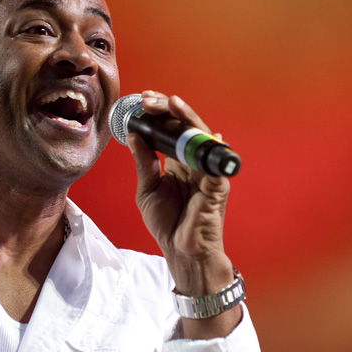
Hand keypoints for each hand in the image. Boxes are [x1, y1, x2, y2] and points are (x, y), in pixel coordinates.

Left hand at [127, 91, 240, 336]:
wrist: (180, 252)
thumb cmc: (167, 223)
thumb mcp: (147, 189)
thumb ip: (143, 163)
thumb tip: (134, 135)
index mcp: (178, 162)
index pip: (171, 130)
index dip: (159, 114)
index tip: (142, 100)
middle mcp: (194, 162)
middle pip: (186, 127)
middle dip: (169, 110)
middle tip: (150, 99)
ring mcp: (207, 172)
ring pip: (201, 137)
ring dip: (187, 119)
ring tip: (172, 104)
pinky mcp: (217, 187)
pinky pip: (214, 164)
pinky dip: (209, 148)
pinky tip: (203, 134)